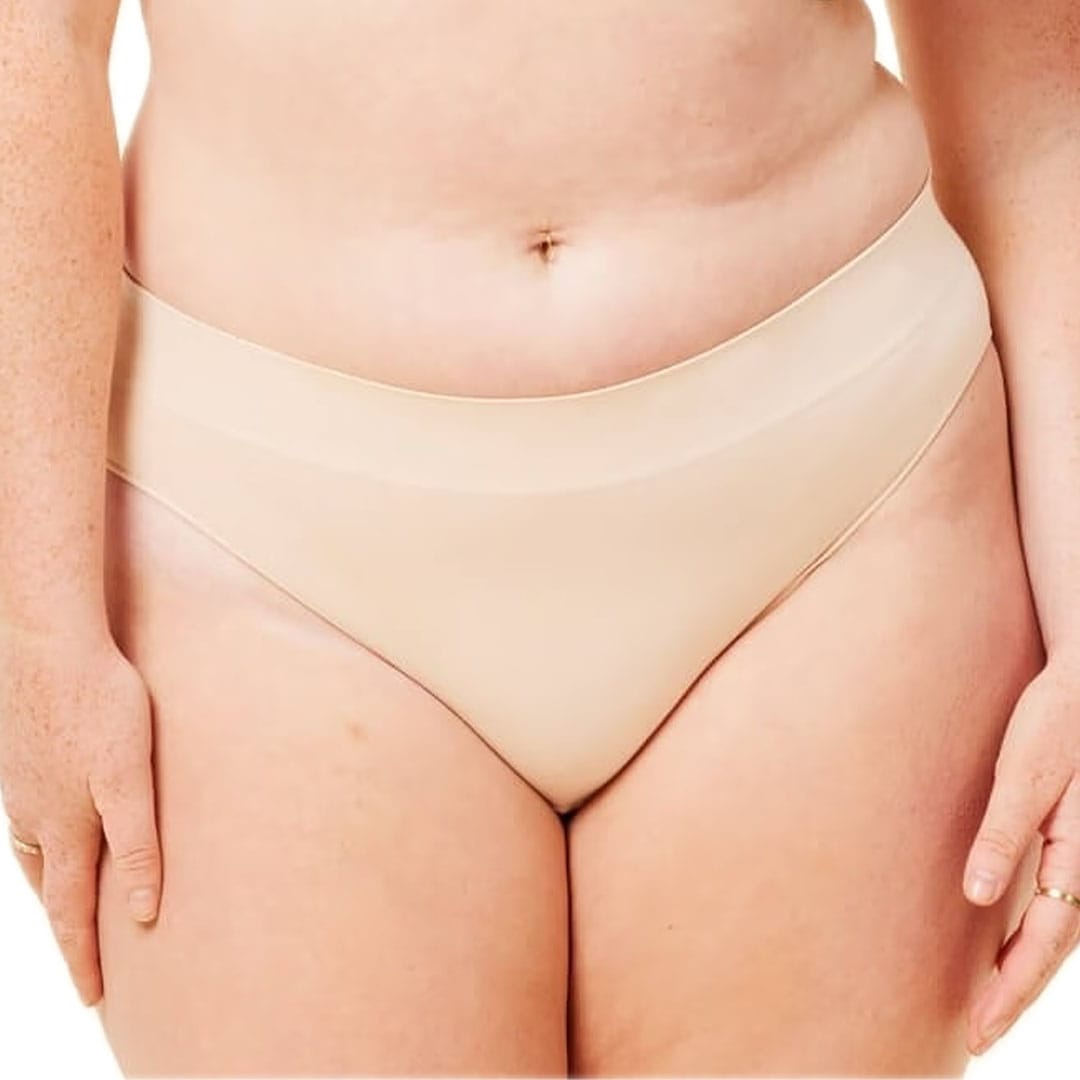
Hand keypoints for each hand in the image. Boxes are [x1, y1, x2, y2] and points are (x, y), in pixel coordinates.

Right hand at [0, 625, 161, 1007]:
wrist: (51, 643)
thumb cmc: (98, 705)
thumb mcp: (129, 778)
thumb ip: (137, 843)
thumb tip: (143, 912)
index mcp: (65, 828)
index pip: (74, 913)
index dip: (85, 957)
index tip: (94, 998)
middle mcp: (36, 815)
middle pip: (52, 888)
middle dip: (68, 927)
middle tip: (84, 957)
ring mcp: (24, 785)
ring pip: (39, 852)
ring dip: (56, 884)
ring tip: (71, 902)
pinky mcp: (25, 757)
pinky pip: (34, 817)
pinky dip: (48, 841)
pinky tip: (58, 826)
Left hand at [961, 654, 1079, 1054]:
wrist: (1077, 686)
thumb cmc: (1051, 725)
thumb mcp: (1022, 776)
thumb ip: (1002, 835)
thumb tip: (979, 897)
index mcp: (1078, 854)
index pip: (1045, 942)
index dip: (1013, 988)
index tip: (978, 1027)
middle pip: (1052, 949)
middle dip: (1014, 996)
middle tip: (976, 1038)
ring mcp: (1078, 855)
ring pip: (1058, 933)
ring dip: (1024, 974)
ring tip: (988, 1008)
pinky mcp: (1064, 841)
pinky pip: (1055, 905)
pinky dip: (1032, 939)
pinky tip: (1007, 950)